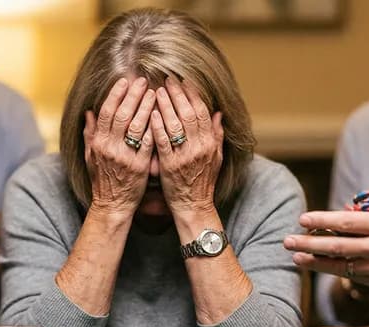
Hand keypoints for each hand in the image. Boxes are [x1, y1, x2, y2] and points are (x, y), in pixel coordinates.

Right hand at [84, 77, 156, 217]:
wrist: (112, 206)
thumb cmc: (102, 180)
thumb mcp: (91, 157)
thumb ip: (90, 134)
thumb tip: (89, 112)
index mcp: (99, 143)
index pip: (107, 112)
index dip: (116, 94)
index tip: (125, 81)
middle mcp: (110, 148)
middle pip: (122, 115)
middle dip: (133, 95)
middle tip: (143, 81)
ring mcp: (126, 157)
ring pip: (136, 126)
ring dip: (147, 107)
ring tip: (155, 92)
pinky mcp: (140, 166)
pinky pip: (149, 143)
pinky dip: (155, 127)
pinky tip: (163, 115)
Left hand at [150, 78, 222, 217]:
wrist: (193, 206)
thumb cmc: (203, 181)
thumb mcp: (216, 158)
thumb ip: (216, 135)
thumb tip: (218, 113)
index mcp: (210, 143)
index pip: (202, 112)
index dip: (193, 94)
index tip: (184, 80)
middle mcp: (199, 148)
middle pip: (189, 114)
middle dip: (178, 94)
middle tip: (168, 79)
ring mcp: (184, 156)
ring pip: (175, 124)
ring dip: (166, 105)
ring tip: (157, 90)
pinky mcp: (169, 165)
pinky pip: (162, 142)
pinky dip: (157, 126)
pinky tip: (150, 113)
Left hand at [283, 156, 368, 290]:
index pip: (347, 222)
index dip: (323, 220)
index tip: (302, 219)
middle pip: (337, 245)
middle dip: (310, 243)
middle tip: (286, 240)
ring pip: (340, 264)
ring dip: (315, 261)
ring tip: (295, 256)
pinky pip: (350, 275)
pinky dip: (330, 270)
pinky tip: (314, 266)